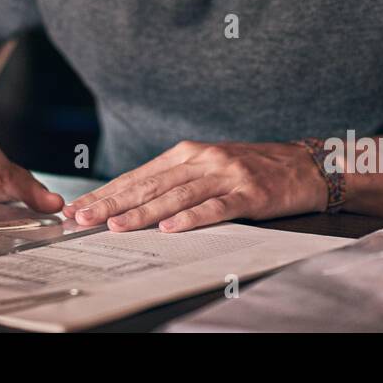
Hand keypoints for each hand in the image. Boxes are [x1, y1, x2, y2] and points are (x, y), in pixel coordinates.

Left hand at [63, 141, 325, 232]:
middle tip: (82, 218)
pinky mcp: (248, 194)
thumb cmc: (250, 169)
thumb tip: (130, 199)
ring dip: (143, 212)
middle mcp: (202, 160)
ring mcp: (225, 176)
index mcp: (187, 153)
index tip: (78, 207)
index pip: (138, 175)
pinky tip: (170, 229)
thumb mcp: (208, 166)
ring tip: (116, 225)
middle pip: (149, 185)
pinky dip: (192, 219)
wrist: (304, 165)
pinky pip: (216, 208)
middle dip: (112, 203)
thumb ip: (174, 179)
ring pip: (176, 196)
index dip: (106, 192)